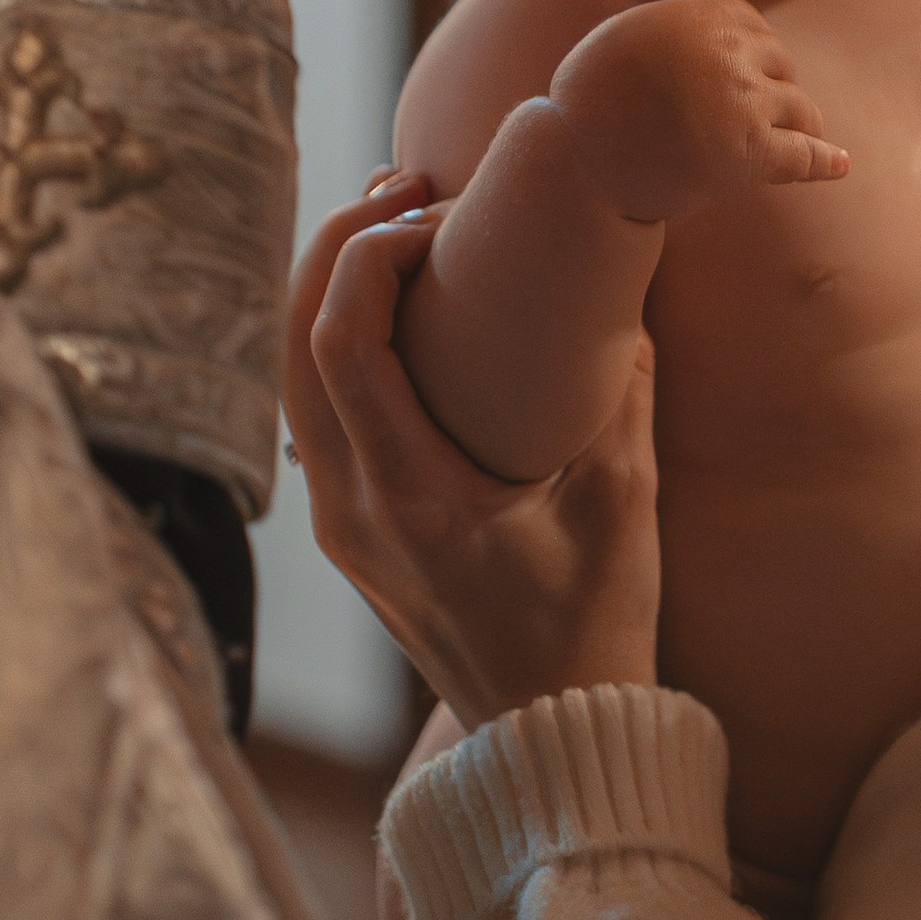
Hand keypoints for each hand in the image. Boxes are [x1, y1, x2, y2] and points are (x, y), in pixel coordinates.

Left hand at [287, 175, 661, 729]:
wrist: (552, 738)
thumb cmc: (595, 625)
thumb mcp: (623, 500)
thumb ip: (622, 386)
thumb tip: (625, 279)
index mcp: (407, 499)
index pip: (343, 345)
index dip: (370, 254)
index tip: (435, 210)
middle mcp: (350, 508)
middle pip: (296, 343)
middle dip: (342, 244)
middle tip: (410, 181)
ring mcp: (341, 522)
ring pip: (295, 372)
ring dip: (337, 285)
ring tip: (400, 217)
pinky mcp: (354, 527)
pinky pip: (319, 406)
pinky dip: (343, 336)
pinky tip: (397, 301)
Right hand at [548, 0, 847, 222]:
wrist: (578, 161)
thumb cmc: (591, 102)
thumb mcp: (629, 37)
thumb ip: (679, 27)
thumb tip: (728, 27)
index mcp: (699, 17)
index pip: (753, 25)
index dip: (755, 52)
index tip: (750, 74)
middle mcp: (728, 52)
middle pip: (780, 64)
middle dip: (775, 88)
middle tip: (758, 116)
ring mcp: (744, 101)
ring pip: (799, 108)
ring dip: (799, 125)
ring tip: (795, 142)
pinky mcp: (752, 153)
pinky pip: (804, 155)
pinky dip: (824, 161)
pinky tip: (839, 164)